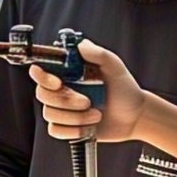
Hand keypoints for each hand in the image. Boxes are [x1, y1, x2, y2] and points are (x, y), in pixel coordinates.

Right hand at [29, 38, 144, 141]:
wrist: (135, 116)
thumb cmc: (124, 89)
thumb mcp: (114, 66)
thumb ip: (98, 53)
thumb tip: (80, 45)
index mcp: (67, 73)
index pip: (41, 72)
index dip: (42, 77)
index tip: (57, 82)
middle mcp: (61, 89)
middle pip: (43, 95)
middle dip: (65, 101)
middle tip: (88, 102)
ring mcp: (62, 109)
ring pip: (50, 114)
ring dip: (74, 117)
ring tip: (96, 115)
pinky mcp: (66, 127)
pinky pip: (55, 130)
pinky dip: (71, 131)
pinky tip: (88, 128)